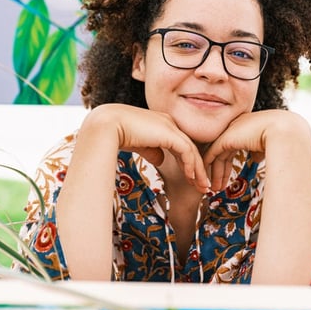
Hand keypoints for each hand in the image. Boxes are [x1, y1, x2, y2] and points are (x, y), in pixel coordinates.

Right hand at [82, 103, 210, 191]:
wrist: (107, 125)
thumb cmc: (116, 134)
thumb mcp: (139, 144)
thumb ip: (151, 150)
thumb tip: (160, 159)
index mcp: (160, 123)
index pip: (179, 144)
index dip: (186, 162)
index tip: (191, 179)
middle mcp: (168, 122)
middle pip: (189, 147)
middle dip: (197, 168)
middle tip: (203, 186)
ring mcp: (170, 126)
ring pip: (191, 150)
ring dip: (198, 170)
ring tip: (203, 187)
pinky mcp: (170, 133)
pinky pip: (187, 151)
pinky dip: (191, 166)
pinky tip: (192, 178)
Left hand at [202, 109, 310, 190]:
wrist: (284, 131)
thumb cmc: (282, 138)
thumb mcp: (269, 144)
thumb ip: (259, 149)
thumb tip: (256, 157)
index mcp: (246, 127)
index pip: (233, 147)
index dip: (229, 163)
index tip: (228, 178)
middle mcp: (235, 127)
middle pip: (224, 152)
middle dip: (221, 170)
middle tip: (218, 186)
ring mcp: (229, 131)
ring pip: (217, 155)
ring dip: (216, 173)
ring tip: (215, 189)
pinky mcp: (224, 138)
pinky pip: (212, 154)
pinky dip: (209, 167)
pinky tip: (208, 178)